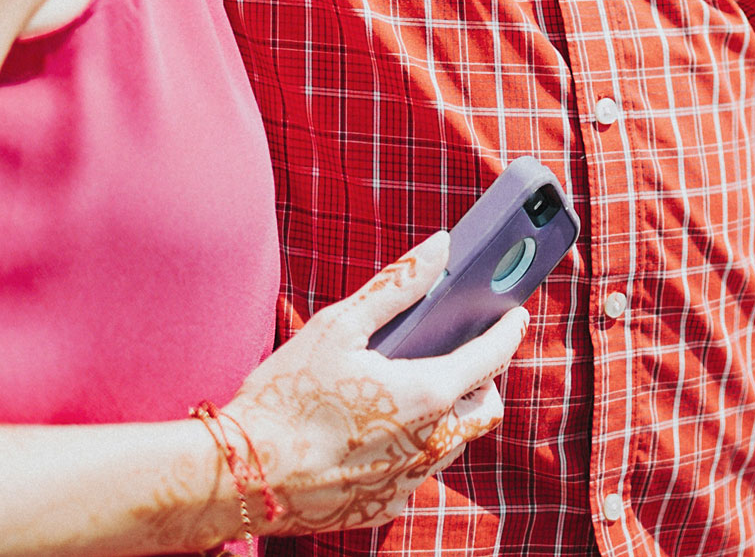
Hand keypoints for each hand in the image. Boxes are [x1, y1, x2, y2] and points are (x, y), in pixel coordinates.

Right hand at [228, 232, 525, 535]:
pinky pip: (417, 471)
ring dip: (449, 413)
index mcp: (429, 393)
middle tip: (462, 352)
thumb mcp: (339, 326)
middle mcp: (431, 443)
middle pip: (485, 406)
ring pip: (454, 442)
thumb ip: (398, 285)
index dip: (508, 329)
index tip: (515, 313)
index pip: (493, 356)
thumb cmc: (286, 396)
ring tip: (415, 385)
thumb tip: (442, 248)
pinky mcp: (383, 506)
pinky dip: (413, 445)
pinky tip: (378, 428)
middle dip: (484, 377)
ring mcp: (409, 479)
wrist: (239, 477)